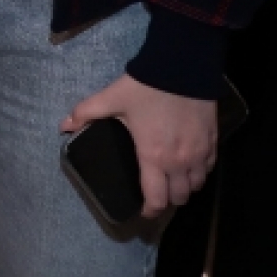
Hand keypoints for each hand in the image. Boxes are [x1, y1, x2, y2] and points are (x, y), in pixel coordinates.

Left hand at [61, 74, 217, 218]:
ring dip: (185, 186)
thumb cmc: (146, 86)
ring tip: (174, 177)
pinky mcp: (213, 141)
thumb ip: (87, 112)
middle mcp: (179, 163)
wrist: (182, 65)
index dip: (149, 211)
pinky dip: (200, 170)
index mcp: (154, 157)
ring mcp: (200, 153)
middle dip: (167, 199)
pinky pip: (209, 167)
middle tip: (157, 189)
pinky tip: (191, 161)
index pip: (156, 200)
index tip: (143, 210)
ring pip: (196, 185)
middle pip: (179, 198)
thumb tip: (63, 125)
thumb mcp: (113, 98)